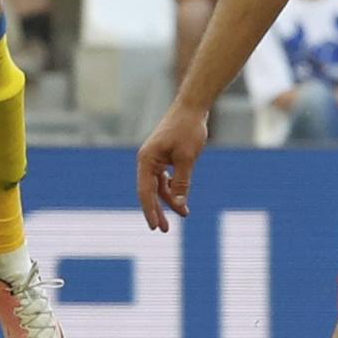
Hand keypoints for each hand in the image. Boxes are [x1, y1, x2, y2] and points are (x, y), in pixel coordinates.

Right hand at [136, 102, 209, 228]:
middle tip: (164, 230)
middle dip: (157, 211)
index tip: (155, 227)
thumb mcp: (187, 158)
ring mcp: (155, 159)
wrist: (192, 107)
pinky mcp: (164, 157)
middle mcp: (147, 160)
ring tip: (182, 215)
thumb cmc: (188, 129)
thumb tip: (179, 205)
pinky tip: (181, 199)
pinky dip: (173, 189)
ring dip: (168, 201)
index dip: (150, 211)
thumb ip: (181, 182)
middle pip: (149, 192)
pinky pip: (165, 178)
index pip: (145, 192)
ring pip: (158, 186)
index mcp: (146, 160)